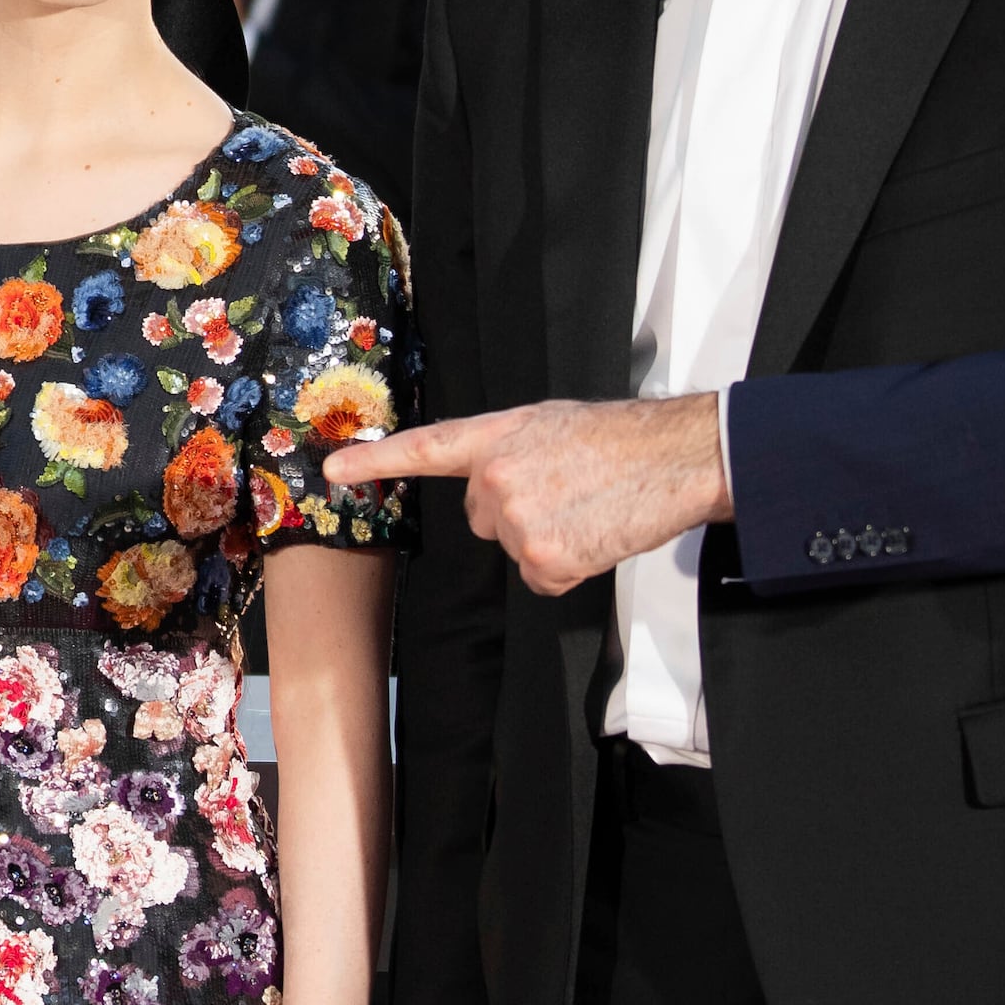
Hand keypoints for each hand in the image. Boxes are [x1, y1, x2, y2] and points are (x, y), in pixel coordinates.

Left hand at [350, 393, 733, 597]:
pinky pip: (542, 579)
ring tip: (588, 508)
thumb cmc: (619, 439)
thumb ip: (507, 452)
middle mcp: (495, 479)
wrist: (672, 457)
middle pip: (483, 520)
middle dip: (517, 514)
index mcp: (495, 439)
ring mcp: (517, 521)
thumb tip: (492, 489)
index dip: (374, 460)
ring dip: (549, 541)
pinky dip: (569, 568)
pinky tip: (594, 535)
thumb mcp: (548, 426)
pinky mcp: (543, 560)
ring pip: (516, 550)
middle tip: (567, 492)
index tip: (333, 470)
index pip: (424, 450)